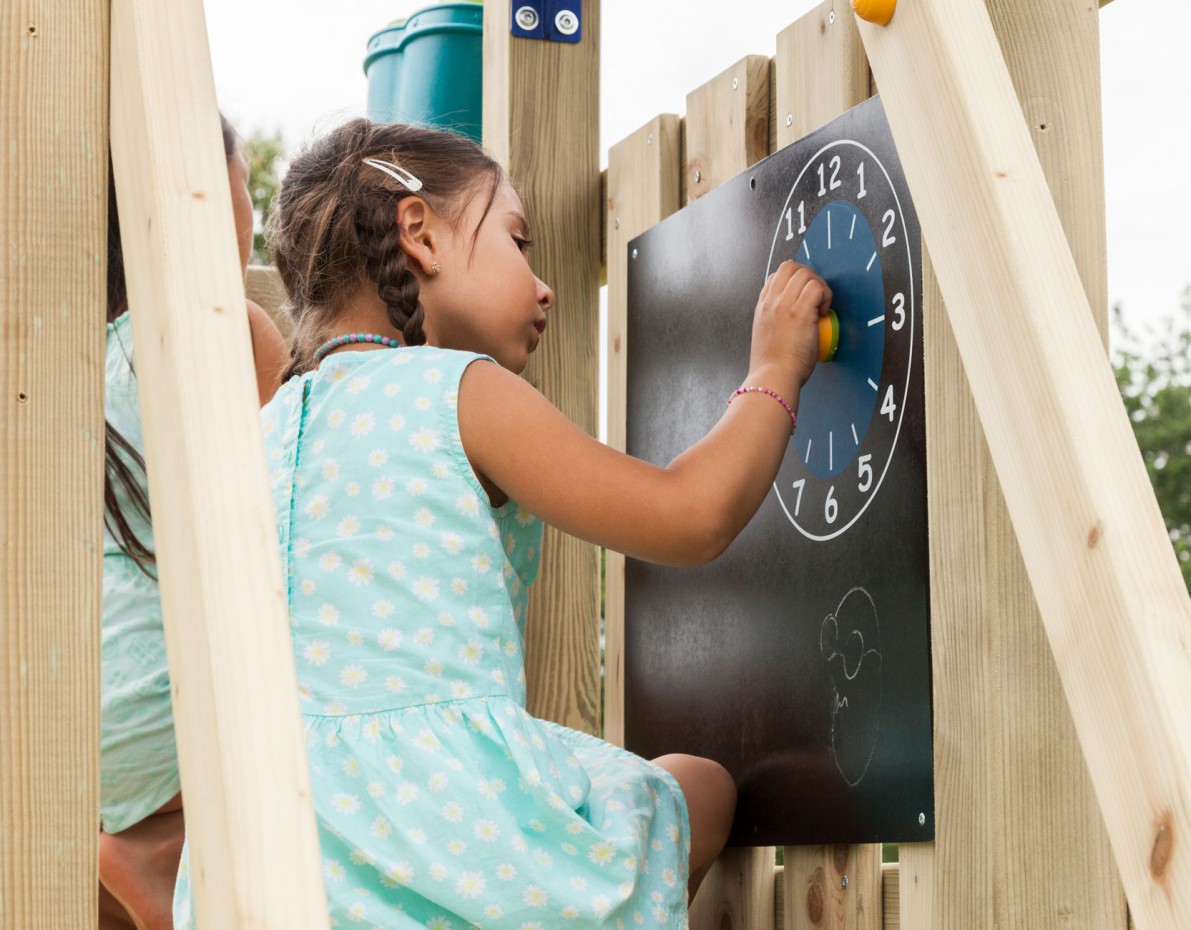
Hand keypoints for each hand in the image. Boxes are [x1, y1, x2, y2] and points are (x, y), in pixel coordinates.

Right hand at [748, 261, 831, 389]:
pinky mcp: (799, 313)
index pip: (776, 276)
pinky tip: (822, 314)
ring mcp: (783, 305)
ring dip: (819, 285)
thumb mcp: (766, 338)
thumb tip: (792, 320)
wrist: (772, 378)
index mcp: (762, 308)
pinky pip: (817, 288)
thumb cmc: (772, 367)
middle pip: (790, 266)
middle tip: (817, 295)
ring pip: (805, 273)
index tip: (804, 295)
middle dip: (809, 275)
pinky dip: (825, 296)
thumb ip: (776, 323)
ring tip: (821, 306)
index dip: (794, 280)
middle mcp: (771, 302)